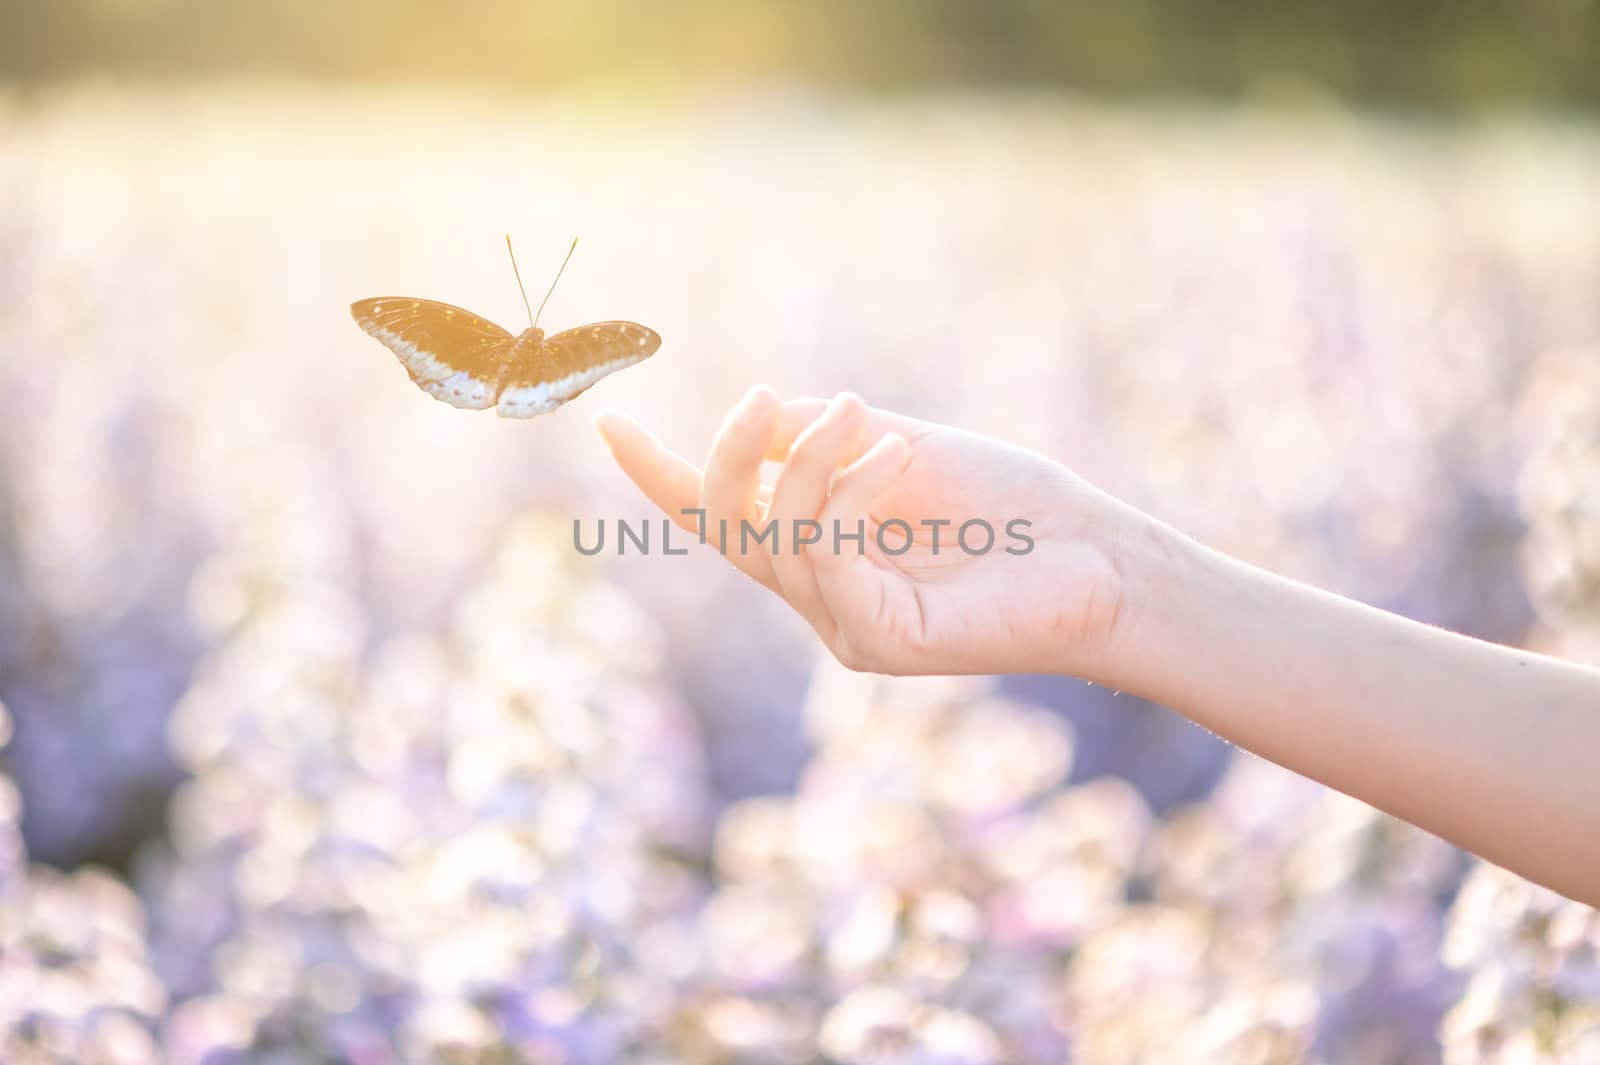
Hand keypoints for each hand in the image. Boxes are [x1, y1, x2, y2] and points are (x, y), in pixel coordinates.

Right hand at [594, 388, 1140, 677]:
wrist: (1098, 557)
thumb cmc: (1010, 504)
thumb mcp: (902, 449)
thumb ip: (824, 440)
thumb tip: (756, 416)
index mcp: (820, 547)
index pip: (723, 516)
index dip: (662, 476)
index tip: (610, 426)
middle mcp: (821, 595)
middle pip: (728, 528)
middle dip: (723, 460)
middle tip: (757, 398)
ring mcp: (846, 626)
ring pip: (776, 538)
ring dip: (807, 464)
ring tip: (853, 413)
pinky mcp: (880, 641)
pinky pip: (829, 556)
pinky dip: (849, 494)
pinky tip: (891, 454)